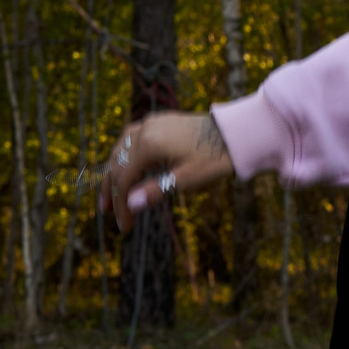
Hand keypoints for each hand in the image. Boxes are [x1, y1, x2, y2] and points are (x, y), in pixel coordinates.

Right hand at [100, 112, 237, 229]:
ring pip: (120, 151)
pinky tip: (125, 169)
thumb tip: (131, 205)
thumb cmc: (216, 158)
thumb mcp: (188, 179)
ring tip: (111, 196)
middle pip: (117, 164)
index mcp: (148, 144)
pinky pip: (131, 140)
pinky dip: (124, 158)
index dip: (122, 206)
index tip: (125, 228)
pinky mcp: (159, 121)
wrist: (238, 132)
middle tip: (110, 215)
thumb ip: (158, 191)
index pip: (125, 180)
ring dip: (114, 174)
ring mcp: (150, 122)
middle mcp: (144, 129)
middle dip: (113, 192)